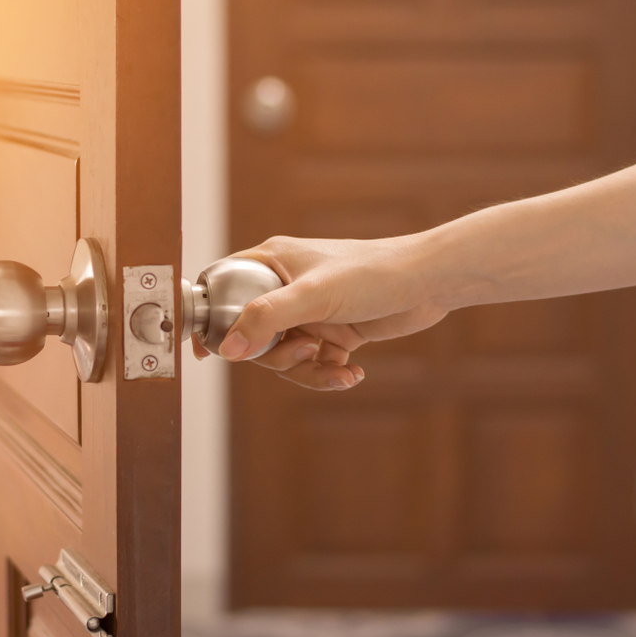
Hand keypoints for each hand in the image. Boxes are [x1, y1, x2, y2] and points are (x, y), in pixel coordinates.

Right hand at [206, 235, 448, 390]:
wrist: (431, 282)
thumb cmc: (374, 273)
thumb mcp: (314, 295)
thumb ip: (267, 319)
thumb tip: (227, 349)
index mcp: (272, 263)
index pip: (222, 290)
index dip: (211, 321)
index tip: (204, 352)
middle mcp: (286, 287)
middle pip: (253, 336)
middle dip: (278, 356)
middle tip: (306, 349)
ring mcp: (309, 312)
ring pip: (284, 356)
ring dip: (308, 370)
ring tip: (339, 366)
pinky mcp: (333, 332)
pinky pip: (314, 364)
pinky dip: (329, 373)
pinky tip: (352, 372)